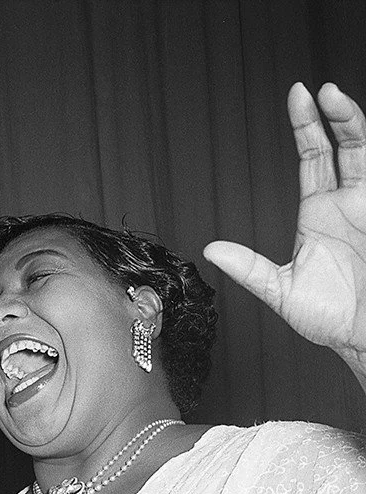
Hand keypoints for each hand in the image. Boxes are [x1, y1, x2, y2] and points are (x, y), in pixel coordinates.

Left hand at [203, 83, 365, 367]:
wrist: (365, 336)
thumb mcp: (279, 290)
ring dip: (355, 123)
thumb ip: (248, 268)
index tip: (297, 96)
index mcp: (321, 213)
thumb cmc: (329, 317)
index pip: (315, 156)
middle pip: (344, 143)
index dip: (307, 126)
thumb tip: (211, 250)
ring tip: (336, 98)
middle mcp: (349, 202)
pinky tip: (364, 135)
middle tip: (317, 89)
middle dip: (332, 114)